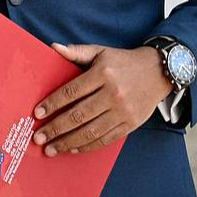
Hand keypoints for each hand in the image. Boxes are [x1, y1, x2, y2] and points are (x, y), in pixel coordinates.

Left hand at [32, 43, 170, 154]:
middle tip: (38, 137)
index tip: (37, 113)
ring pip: (92, 131)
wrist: (160, 72)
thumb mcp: (101, 51)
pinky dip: (89, 146)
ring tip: (51, 149)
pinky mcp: (132, 124)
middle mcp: (113, 94)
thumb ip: (77, 51)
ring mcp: (124, 111)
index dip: (53, 104)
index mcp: (103, 74)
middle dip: (56, 128)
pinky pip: (107, 138)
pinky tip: (73, 149)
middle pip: (79, 115)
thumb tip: (53, 47)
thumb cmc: (123, 62)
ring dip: (69, 142)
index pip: (72, 92)